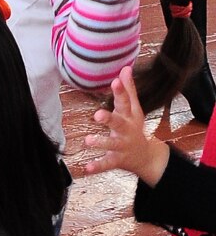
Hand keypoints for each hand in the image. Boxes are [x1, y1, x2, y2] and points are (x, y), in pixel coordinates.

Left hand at [80, 65, 168, 184]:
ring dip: (101, 142)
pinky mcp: (118, 159)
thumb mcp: (134, 110)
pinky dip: (97, 166)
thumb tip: (125, 68)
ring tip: (88, 140)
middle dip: (109, 119)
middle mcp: (127, 130)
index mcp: (130, 116)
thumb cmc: (134, 128)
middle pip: (119, 123)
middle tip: (97, 115)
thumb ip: (128, 90)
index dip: (121, 91)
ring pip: (112, 144)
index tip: (115, 81)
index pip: (126, 101)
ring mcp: (123, 146)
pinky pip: (107, 163)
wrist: (147, 157)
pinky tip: (87, 168)